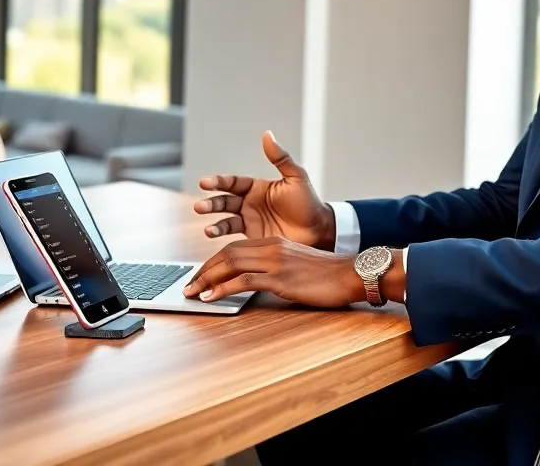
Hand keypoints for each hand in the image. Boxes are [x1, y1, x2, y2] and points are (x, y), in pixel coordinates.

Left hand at [182, 237, 364, 307]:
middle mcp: (271, 247)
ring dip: (206, 278)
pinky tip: (210, 297)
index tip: (200, 276)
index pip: (234, 248)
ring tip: (192, 292)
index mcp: (274, 243)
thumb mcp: (297, 265)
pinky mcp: (279, 278)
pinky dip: (222, 288)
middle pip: (226, 253)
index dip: (213, 261)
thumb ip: (276, 268)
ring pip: (229, 264)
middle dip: (203, 270)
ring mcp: (275, 261)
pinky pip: (243, 280)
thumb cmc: (328, 275)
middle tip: (188, 286)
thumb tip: (257, 282)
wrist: (351, 274)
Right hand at [193, 131, 336, 249]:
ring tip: (205, 223)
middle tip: (199, 207)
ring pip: (225, 218)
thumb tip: (267, 134)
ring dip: (212, 219)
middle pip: (224, 200)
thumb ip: (280, 158)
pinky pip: (232, 235)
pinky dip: (220, 234)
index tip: (205, 183)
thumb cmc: (309, 203)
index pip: (233, 182)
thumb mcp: (296, 177)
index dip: (218, 182)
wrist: (319, 231)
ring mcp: (250, 220)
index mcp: (257, 187)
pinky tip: (212, 233)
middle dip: (211, 203)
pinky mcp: (252, 237)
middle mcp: (250, 203)